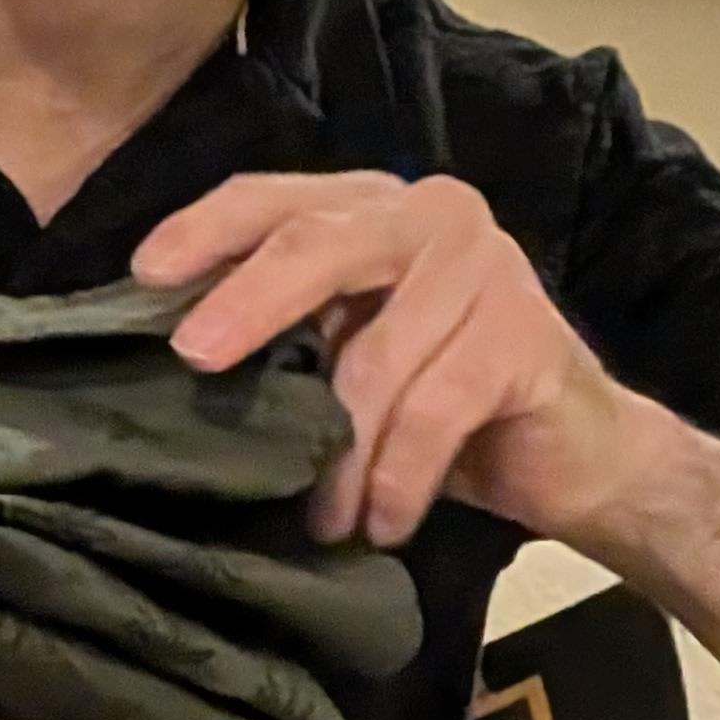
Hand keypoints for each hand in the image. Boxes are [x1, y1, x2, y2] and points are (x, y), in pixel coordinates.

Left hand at [133, 169, 643, 547]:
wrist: (576, 454)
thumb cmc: (444, 405)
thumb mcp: (351, 354)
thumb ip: (289, 330)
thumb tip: (173, 352)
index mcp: (372, 208)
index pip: (275, 197)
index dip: (206, 230)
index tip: (143, 276)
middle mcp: (429, 216)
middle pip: (318, 244)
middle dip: (249, 301)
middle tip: (194, 358)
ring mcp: (484, 267)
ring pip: (376, 355)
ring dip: (340, 451)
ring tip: (323, 519)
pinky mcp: (523, 334)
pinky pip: (434, 411)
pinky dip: (398, 477)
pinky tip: (383, 522)